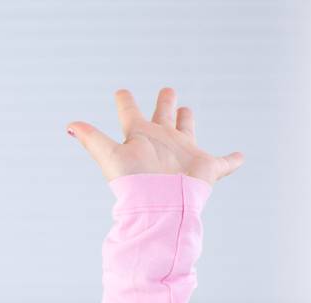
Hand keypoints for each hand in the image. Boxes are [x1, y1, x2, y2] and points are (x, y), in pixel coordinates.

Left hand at [68, 87, 243, 184]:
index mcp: (140, 137)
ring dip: (187, 121)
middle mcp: (161, 142)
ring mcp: (183, 154)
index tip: (120, 92)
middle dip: (165, 103)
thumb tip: (69, 125)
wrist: (160, 205)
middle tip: (167, 90)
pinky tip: (241, 156)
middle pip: (163, 117)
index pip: (130, 114)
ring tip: (186, 111)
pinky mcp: (205, 167)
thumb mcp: (110, 156)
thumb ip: (91, 139)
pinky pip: (224, 164)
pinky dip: (233, 160)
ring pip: (187, 131)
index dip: (125, 102)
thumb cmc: (135, 182)